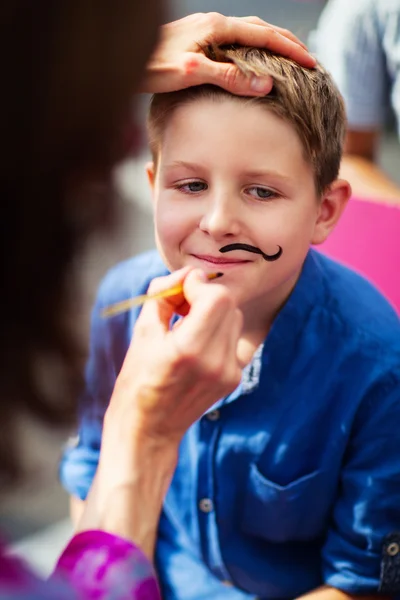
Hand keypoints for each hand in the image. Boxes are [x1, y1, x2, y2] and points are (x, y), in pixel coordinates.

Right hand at [81, 267, 242, 555]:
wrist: (149, 430)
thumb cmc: (137, 381)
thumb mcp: (143, 333)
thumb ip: (164, 296)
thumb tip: (185, 274)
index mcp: (190, 349)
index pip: (217, 297)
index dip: (198, 285)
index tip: (179, 291)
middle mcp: (216, 361)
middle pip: (228, 305)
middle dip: (204, 296)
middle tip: (180, 306)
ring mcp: (229, 372)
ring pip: (234, 319)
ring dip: (213, 311)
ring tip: (187, 324)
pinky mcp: (234, 378)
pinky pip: (234, 338)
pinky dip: (219, 330)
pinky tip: (197, 341)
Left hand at [141, 12, 315, 95]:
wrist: (124, 57)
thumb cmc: (152, 66)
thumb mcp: (192, 74)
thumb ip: (228, 77)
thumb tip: (266, 84)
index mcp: (216, 28)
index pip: (264, 36)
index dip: (290, 49)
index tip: (312, 63)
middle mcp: (213, 24)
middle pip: (261, 29)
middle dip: (287, 43)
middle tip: (308, 60)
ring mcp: (205, 30)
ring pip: (248, 33)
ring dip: (271, 45)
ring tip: (288, 59)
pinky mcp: (197, 40)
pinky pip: (234, 41)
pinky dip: (252, 49)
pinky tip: (252, 62)